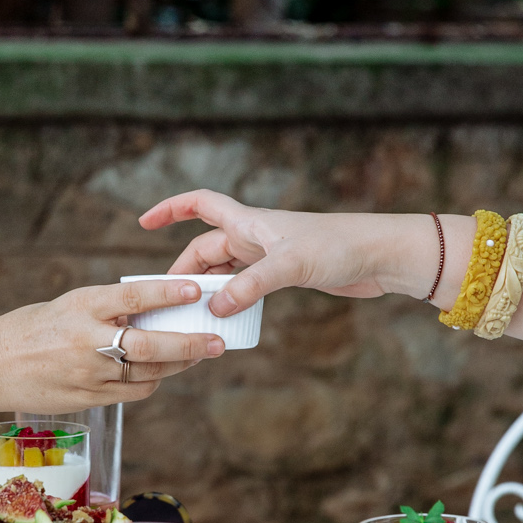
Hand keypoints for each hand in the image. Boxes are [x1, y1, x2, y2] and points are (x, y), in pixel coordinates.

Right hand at [0, 278, 223, 411]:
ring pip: (148, 374)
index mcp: (81, 307)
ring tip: (198, 354)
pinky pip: (132, 392)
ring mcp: (88, 374)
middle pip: (149, 346)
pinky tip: (162, 374)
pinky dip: (153, 383)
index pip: (133, 297)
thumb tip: (150, 308)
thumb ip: (106, 309)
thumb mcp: (67, 306)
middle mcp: (87, 341)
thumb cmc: (29, 329)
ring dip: (178, 365)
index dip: (168, 293)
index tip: (196, 290)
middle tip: (216, 341)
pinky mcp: (88, 398)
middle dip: (188, 345)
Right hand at [139, 191, 434, 315]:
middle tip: (166, 301)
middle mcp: (254, 235)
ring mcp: (268, 255)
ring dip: (208, 290)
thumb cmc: (338, 247)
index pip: (199, 204)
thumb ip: (251, 286)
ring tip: (191, 315)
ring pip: (224, 271)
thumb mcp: (289, 266)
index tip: (143, 223)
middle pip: (205, 249)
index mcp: (249, 222)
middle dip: (184, 272)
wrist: (378, 255)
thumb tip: (216, 308)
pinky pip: (244, 286)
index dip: (170, 209)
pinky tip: (227, 318)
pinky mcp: (283, 274)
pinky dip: (232, 299)